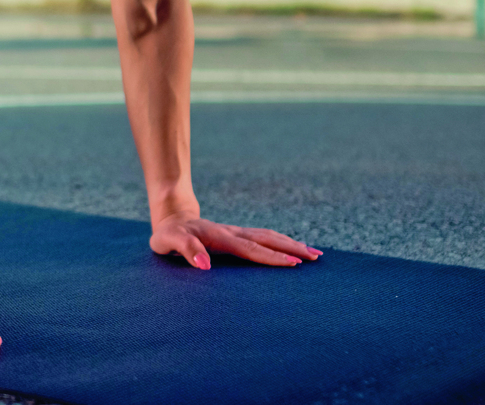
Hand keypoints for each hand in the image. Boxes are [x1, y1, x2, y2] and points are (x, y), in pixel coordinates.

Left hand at [150, 210, 322, 269]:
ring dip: (291, 244)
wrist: (171, 219)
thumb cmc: (168, 235)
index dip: (272, 257)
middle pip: (268, 239)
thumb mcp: (170, 242)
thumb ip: (186, 251)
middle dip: (292, 248)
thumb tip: (205, 265)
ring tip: (314, 253)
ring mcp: (237, 233)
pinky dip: (281, 242)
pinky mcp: (237, 235)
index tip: (294, 263)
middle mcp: (234, 233)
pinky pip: (264, 238)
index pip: (252, 249)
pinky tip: (292, 248)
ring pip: (269, 237)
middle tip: (316, 257)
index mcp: (221, 237)